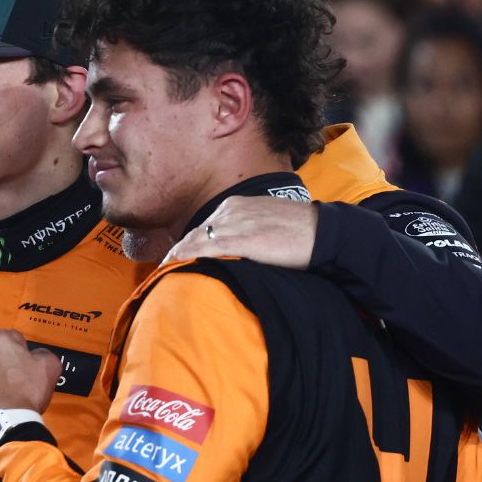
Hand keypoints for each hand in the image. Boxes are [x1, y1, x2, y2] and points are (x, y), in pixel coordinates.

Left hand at [0, 329, 61, 433]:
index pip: (12, 338)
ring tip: (2, 394)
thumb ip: (42, 352)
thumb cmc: (27, 392)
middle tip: (14, 380)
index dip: (22, 352)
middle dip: (1, 363)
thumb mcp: (49, 365)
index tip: (26, 365)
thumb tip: (35, 355)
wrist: (8, 424)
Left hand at [164, 196, 318, 268]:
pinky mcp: (245, 240)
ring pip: (197, 240)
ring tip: (163, 274)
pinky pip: (209, 248)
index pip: (202, 227)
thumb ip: (244, 233)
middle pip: (194, 234)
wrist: (322, 231)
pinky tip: (177, 265)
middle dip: (176, 252)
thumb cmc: (297, 232)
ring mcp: (237, 224)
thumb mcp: (264, 224)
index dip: (185, 244)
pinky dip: (190, 257)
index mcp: (235, 206)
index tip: (172, 259)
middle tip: (160, 270)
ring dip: (178, 257)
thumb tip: (230, 251)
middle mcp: (231, 211)